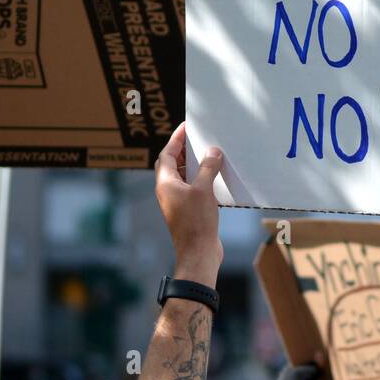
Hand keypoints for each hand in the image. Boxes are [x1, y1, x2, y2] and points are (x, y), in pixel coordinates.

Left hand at [155, 121, 222, 281]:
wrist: (198, 253)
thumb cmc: (197, 223)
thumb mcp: (204, 190)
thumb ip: (208, 168)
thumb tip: (212, 152)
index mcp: (165, 183)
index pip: (168, 154)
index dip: (176, 139)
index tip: (186, 127)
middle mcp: (167, 191)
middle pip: (172, 164)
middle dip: (183, 150)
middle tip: (197, 138)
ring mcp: (176, 201)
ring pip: (182, 176)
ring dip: (193, 164)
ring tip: (207, 154)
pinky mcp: (187, 210)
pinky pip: (191, 188)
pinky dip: (199, 178)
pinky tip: (213, 176)